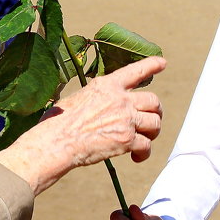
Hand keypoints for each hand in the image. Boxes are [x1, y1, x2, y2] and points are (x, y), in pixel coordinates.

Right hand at [0, 57, 165, 195]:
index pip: (135, 71)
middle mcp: (120, 99)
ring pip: (155, 123)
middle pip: (154, 101)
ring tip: (144, 139)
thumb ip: (93, 98)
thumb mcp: (76, 98)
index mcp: (106, 85)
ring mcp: (126, 119)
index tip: (162, 63)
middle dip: (157, 111)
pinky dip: (143, 153)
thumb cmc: (57, 122)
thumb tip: (92, 104)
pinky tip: (135, 156)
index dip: (151, 65)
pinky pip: (146, 145)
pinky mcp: (127, 140)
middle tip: (151, 121)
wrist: (57, 141)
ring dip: (153, 133)